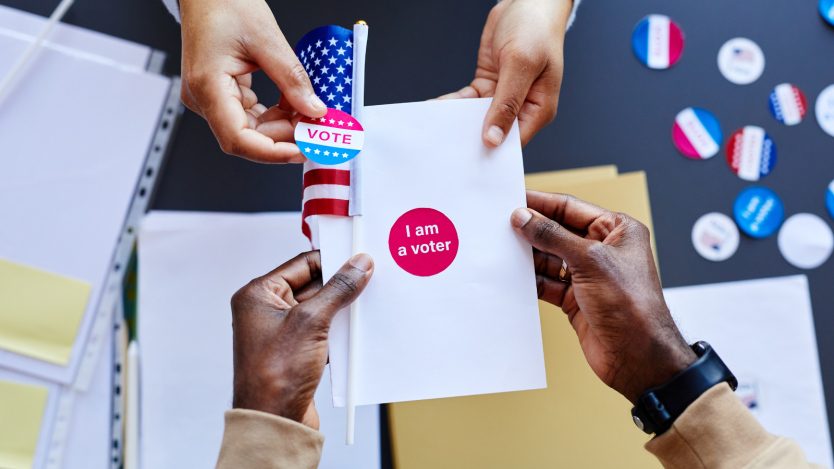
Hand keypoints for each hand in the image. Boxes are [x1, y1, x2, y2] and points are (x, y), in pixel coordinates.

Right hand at [179, 0, 326, 162]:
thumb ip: (292, 79)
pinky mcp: (222, 92)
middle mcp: (204, 97)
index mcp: (207, 85)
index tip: (302, 151)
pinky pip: (251, 114)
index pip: (238, 139)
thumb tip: (314, 110)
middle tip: (317, 130)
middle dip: (285, 137)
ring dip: (283, 126)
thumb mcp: (266, 38)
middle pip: (248, 137)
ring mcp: (211, 97)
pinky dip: (275, 114)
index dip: (272, 152)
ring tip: (310, 115)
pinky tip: (294, 105)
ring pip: (252, 129)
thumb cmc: (223, 2)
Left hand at [230, 251, 373, 428]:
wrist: (273, 422)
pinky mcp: (295, 352)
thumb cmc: (275, 374)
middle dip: (340, 287)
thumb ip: (338, 289)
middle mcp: (266, 311)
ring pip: (320, 310)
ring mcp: (281, 333)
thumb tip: (358, 265)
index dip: (332, 260)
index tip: (359, 259)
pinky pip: (322, 331)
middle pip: (313, 286)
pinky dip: (338, 332)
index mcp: (258, 295)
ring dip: (341, 311)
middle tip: (368, 282)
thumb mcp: (311, 321)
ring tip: (364, 309)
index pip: (302, 264)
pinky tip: (355, 334)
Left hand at [437, 0, 572, 147]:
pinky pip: (468, 100)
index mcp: (538, 109)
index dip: (492, 152)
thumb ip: (507, 103)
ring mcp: (505, 95)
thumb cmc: (535, 28)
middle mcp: (522, 106)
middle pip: (493, 132)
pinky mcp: (490, 84)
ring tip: (434, 127)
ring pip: (476, 117)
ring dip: (456, 120)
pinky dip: (453, 103)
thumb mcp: (521, 64)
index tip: (467, 159)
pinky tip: (436, 107)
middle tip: (444, 147)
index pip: (514, 142)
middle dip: (469, 138)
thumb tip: (494, 139)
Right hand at [510, 191, 697, 403]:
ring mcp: (588, 276)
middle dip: (532, 230)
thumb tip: (524, 218)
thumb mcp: (590, 260)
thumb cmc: (632, 305)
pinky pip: (547, 282)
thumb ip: (553, 236)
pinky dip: (531, 279)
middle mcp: (603, 250)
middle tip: (501, 224)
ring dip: (528, 255)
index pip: (571, 208)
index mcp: (618, 230)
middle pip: (558, 232)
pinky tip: (514, 275)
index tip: (515, 200)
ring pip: (549, 258)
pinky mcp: (576, 299)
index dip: (541, 203)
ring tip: (503, 248)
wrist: (637, 356)